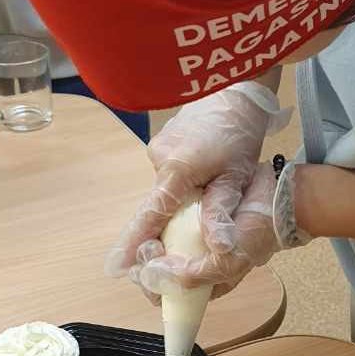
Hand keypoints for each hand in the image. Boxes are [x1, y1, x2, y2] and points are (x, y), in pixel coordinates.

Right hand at [105, 82, 284, 279]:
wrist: (235, 88)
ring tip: (196, 214)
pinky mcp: (163, 145)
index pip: (151, 215)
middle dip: (158, 233)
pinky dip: (178, 191)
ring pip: (163, 193)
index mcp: (177, 170)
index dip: (134, 243)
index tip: (116, 268)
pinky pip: (167, 179)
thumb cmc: (239, 131)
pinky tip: (199, 188)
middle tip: (166, 253)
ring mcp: (158, 150)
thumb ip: (221, 211)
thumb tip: (219, 249)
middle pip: (155, 207)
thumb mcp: (236, 176)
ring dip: (175, 209)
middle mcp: (159, 160)